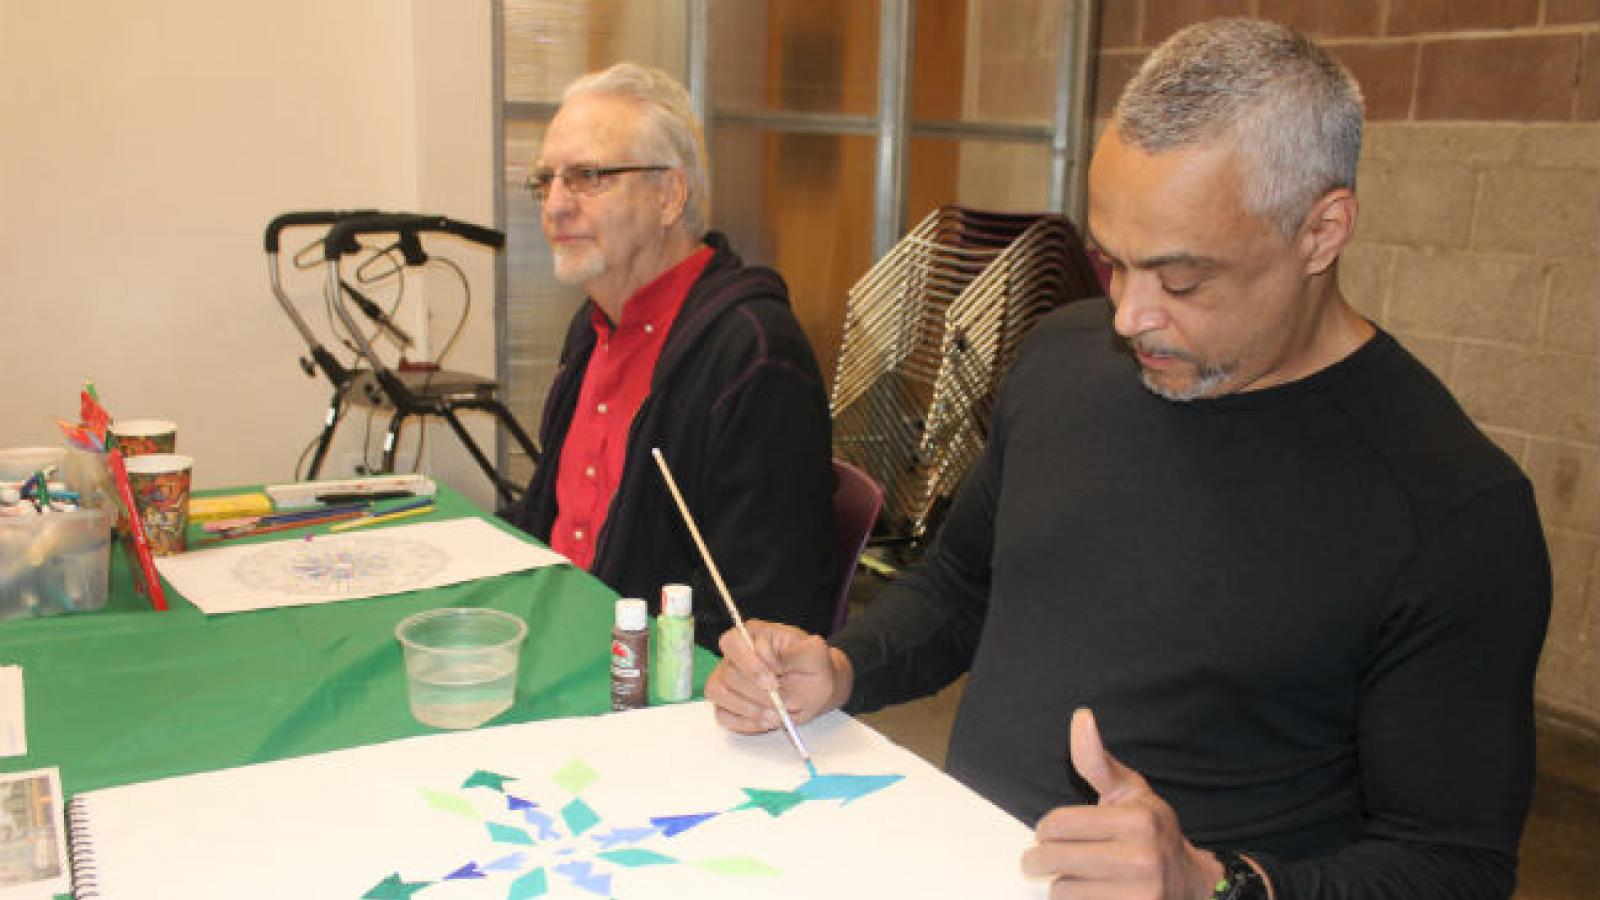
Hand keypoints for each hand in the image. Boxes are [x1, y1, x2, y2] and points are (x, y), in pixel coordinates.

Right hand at [704, 619, 851, 733]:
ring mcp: (727, 679)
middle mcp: (735, 655)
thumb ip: (800, 651)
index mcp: (754, 634)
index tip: (773, 683)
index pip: (733, 643)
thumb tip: (773, 660)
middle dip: (756, 694)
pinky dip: (744, 722)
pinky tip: (765, 721)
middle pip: (728, 673)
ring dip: (748, 709)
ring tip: (775, 716)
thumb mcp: (817, 655)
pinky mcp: (727, 702)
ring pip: (718, 693)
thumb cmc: (814, 667)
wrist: (816, 689)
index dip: (750, 665)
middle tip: (780, 704)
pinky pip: (722, 714)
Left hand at [1021, 708, 1223, 898]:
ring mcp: (1140, 895)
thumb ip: (1097, 761)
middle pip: (1054, 858)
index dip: (1047, 828)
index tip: (1052, 831)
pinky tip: (1092, 893)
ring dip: (1062, 884)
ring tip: (1078, 877)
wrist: (1191, 884)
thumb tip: (1081, 716)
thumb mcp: (1130, 792)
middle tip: (1043, 857)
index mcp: (1138, 820)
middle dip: (1041, 857)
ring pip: (1061, 891)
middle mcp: (1142, 859)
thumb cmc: (1151, 832)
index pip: (1057, 824)